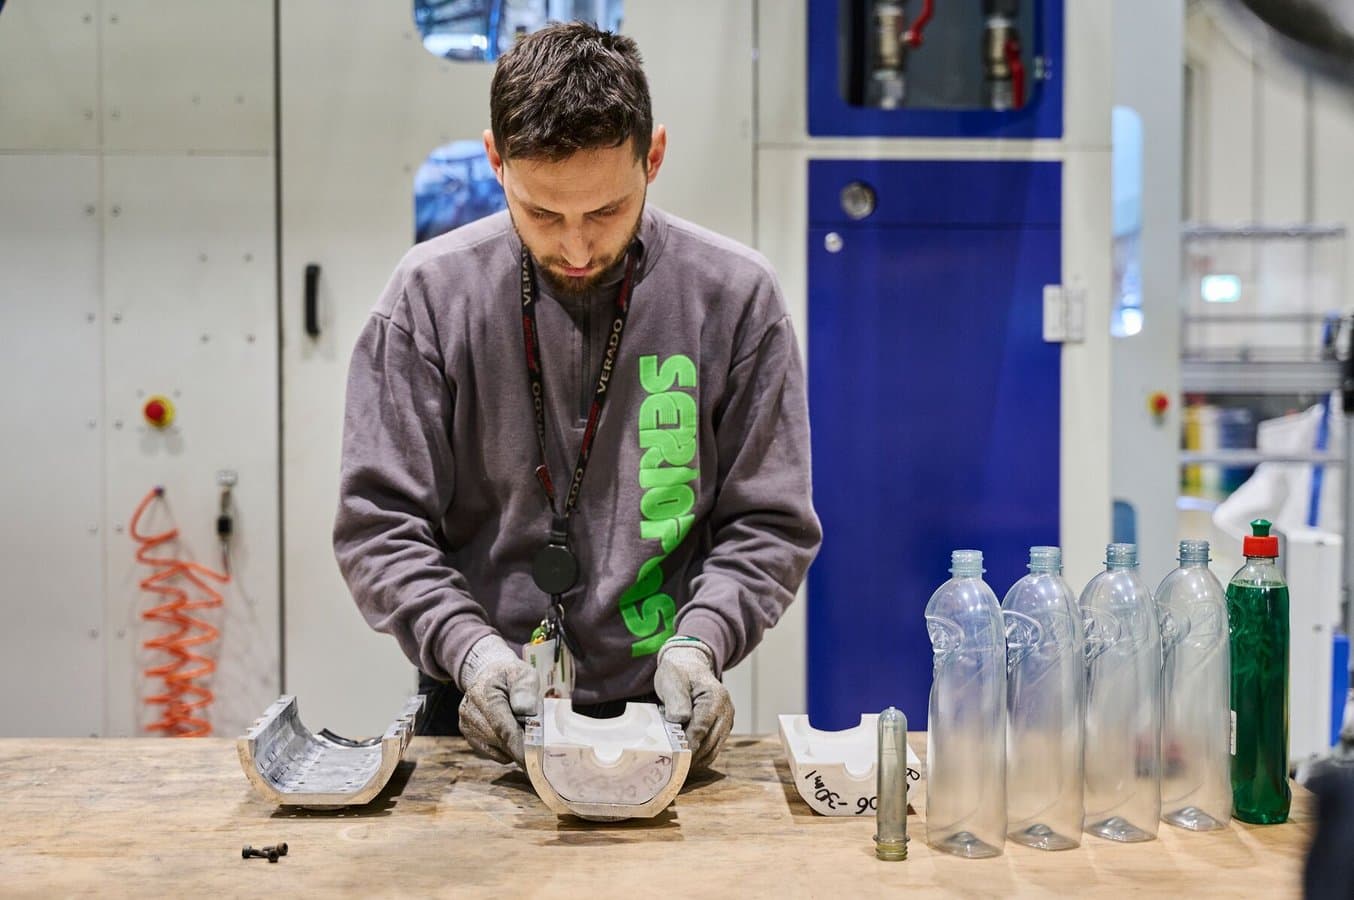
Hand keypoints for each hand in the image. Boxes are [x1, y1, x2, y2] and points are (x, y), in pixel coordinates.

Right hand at [457, 634, 539, 766]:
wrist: (488, 675)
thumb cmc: (510, 676)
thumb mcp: (523, 673)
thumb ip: (526, 688)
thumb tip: (526, 710)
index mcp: (484, 692)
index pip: (503, 727)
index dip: (519, 746)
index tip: (535, 759)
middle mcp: (470, 710)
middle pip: (500, 741)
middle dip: (522, 747)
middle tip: (541, 749)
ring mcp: (466, 724)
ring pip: (496, 749)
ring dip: (514, 747)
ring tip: (526, 733)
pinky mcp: (468, 735)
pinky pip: (491, 752)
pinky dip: (506, 749)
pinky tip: (513, 736)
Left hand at [654, 637, 732, 770]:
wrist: (689, 665)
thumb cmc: (679, 672)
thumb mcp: (673, 679)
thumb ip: (676, 700)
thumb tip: (680, 720)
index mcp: (715, 697)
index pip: (702, 728)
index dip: (688, 745)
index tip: (675, 758)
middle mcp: (726, 711)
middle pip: (709, 743)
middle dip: (691, 758)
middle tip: (672, 769)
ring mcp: (726, 721)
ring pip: (712, 750)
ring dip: (695, 760)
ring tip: (676, 768)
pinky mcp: (722, 729)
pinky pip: (712, 749)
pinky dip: (699, 757)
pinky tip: (684, 761)